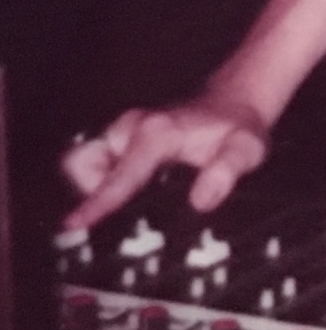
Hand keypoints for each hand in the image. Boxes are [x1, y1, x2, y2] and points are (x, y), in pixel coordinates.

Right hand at [61, 95, 270, 229]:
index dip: (98, 202)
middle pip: (84, 165)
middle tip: (123, 225)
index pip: (120, 174)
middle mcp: (132, 128)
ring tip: (128, 212)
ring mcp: (123, 133)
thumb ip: (226, 172)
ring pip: (82, 163)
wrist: (234, 104)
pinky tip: (128, 198)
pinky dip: (100, 183)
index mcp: (157, 133)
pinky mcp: (120, 140)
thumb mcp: (245, 150)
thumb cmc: (237, 128)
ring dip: (96, 190)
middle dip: (94, 198)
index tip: (76, 224)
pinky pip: (91, 162)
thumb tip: (201, 200)